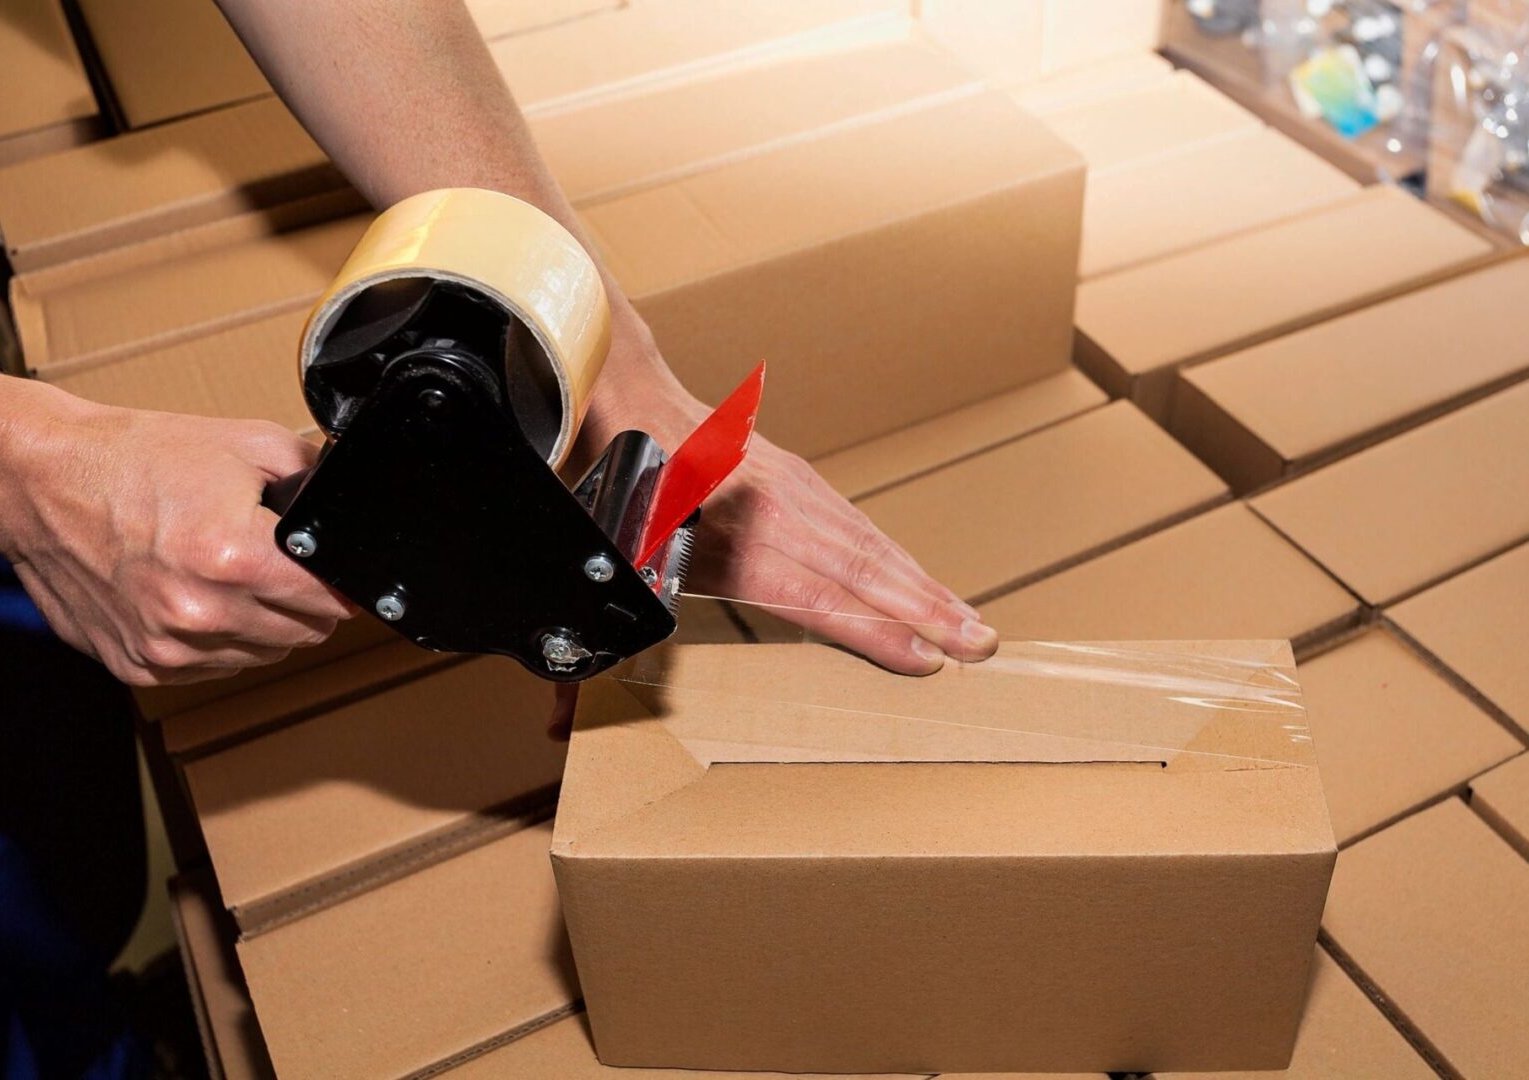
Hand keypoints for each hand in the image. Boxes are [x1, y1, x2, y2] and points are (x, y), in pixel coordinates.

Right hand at [0, 388, 353, 685]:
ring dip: (263, 624)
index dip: (340, 583)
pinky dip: (218, 640)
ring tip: (231, 576)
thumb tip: (348, 512)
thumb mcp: (248, 445)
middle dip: (304, 600)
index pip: (332, 601)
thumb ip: (312, 481)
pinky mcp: (140, 665)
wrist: (42, 481)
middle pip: (305, 632)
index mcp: (235, 558)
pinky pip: (214, 668)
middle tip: (276, 565)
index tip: (332, 573)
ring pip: (264, 655)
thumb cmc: (137, 460)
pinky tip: (197, 596)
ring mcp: (167, 646)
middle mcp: (202, 612)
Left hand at [581, 312, 998, 676]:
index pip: (809, 593)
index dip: (867, 629)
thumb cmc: (614, 491)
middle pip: (859, 569)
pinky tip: (928, 584)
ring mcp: (790, 488)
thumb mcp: (602, 569)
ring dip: (926, 587)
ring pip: (870, 543)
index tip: (923, 658)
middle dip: (924, 613)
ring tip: (975, 625)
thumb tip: (547, 730)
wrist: (624, 394)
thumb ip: (584, 653)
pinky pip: (860, 523)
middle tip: (981, 649)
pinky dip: (900, 558)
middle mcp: (768, 511)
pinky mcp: (799, 477)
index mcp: (722, 537)